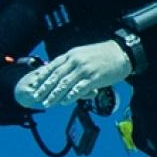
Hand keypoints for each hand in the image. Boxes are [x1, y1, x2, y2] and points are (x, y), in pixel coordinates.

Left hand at [18, 41, 132, 108]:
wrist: (122, 53)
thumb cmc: (104, 54)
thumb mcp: (84, 53)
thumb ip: (72, 61)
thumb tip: (61, 69)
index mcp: (72, 54)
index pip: (52, 66)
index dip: (42, 76)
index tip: (34, 84)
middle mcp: (75, 61)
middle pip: (56, 76)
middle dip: (44, 88)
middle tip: (36, 96)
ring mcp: (84, 69)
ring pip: (65, 84)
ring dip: (54, 95)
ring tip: (47, 103)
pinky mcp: (94, 78)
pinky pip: (78, 89)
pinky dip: (70, 96)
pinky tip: (64, 102)